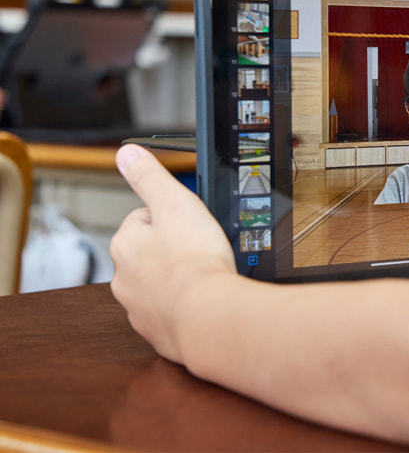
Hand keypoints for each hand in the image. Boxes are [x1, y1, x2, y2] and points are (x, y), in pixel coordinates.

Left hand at [110, 145, 235, 362]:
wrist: (209, 316)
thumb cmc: (194, 260)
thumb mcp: (176, 202)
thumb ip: (150, 176)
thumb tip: (127, 153)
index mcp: (125, 243)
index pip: (144, 219)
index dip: (172, 217)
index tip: (191, 224)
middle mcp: (124, 277)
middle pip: (151, 252)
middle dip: (174, 249)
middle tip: (202, 248)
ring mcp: (139, 307)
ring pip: (159, 283)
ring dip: (179, 278)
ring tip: (204, 275)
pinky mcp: (157, 331)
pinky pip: (170, 312)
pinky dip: (185, 305)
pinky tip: (203, 299)